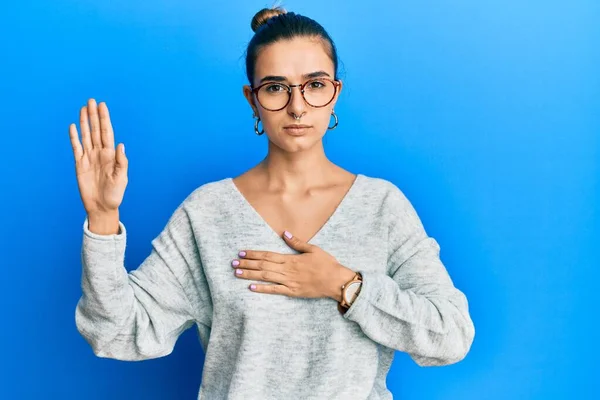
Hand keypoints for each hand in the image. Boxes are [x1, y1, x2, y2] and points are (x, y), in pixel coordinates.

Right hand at [68, 99, 127, 215]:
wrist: (102, 207)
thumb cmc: (115, 194)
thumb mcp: (121, 178)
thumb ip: (122, 162)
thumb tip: (121, 145)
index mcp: (111, 155)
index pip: (107, 133)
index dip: (104, 119)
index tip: (102, 106)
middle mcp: (100, 153)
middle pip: (95, 130)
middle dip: (94, 116)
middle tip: (91, 100)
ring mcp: (89, 157)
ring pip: (85, 136)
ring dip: (84, 122)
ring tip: (83, 108)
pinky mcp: (79, 164)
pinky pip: (76, 148)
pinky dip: (74, 137)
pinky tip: (72, 126)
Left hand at [232, 230, 355, 299]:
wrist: (336, 281)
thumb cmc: (327, 264)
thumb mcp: (313, 249)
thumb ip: (297, 243)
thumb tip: (285, 233)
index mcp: (291, 259)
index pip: (268, 255)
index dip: (253, 254)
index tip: (241, 253)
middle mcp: (287, 270)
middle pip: (263, 266)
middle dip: (247, 264)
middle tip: (233, 263)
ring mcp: (289, 282)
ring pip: (265, 277)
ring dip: (250, 275)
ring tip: (237, 273)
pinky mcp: (292, 292)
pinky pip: (275, 290)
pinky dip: (262, 289)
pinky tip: (251, 288)